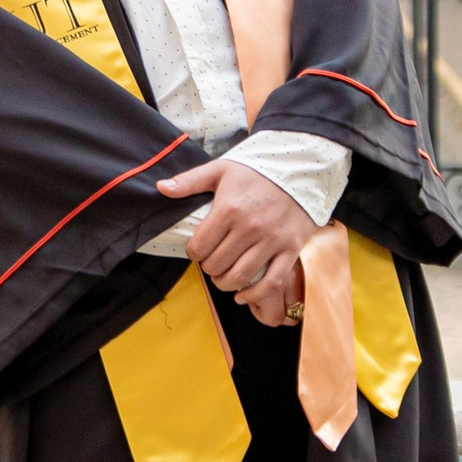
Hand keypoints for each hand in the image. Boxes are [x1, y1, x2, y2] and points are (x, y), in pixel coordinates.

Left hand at [154, 156, 315, 325]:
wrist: (301, 167)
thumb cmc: (257, 170)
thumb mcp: (221, 169)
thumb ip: (189, 181)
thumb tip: (161, 188)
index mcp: (229, 209)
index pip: (199, 247)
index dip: (193, 253)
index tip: (197, 250)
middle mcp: (249, 227)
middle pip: (217, 265)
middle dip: (209, 268)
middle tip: (210, 262)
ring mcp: (271, 240)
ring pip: (240, 277)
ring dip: (225, 283)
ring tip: (223, 276)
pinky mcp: (290, 250)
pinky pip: (271, 282)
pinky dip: (254, 295)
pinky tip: (243, 295)